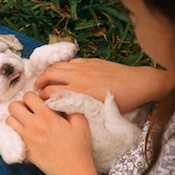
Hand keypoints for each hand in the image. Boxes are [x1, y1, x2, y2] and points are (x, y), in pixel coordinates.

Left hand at [6, 92, 95, 174]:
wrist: (72, 172)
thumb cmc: (78, 147)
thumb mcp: (81, 123)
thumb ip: (71, 107)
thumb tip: (61, 99)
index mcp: (47, 117)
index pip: (28, 96)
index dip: (33, 96)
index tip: (39, 101)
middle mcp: (33, 127)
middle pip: (13, 107)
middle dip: (20, 105)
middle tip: (30, 110)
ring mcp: (27, 139)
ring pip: (9, 120)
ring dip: (17, 118)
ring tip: (28, 121)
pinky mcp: (25, 150)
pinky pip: (14, 135)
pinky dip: (18, 131)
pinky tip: (29, 134)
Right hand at [35, 58, 174, 113]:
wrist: (139, 84)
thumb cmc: (122, 102)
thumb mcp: (100, 111)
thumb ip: (81, 111)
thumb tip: (66, 113)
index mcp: (80, 93)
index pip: (51, 92)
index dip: (41, 97)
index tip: (38, 102)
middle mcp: (78, 78)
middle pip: (50, 76)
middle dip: (39, 83)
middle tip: (35, 89)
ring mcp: (84, 67)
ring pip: (58, 67)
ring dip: (47, 73)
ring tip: (43, 79)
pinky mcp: (90, 61)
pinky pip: (70, 62)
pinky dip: (61, 66)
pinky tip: (60, 71)